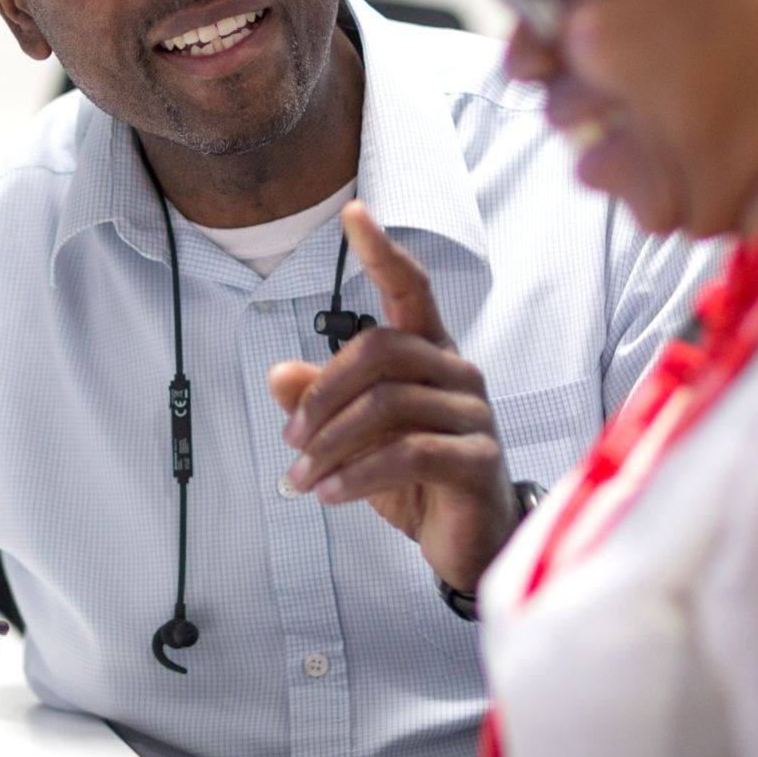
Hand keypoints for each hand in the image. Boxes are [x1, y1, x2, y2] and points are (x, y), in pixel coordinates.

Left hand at [267, 201, 518, 590]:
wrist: (470, 543)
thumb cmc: (416, 481)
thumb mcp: (357, 440)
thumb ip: (323, 403)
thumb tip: (279, 373)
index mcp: (431, 354)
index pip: (410, 289)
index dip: (382, 251)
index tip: (354, 213)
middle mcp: (457, 372)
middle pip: (381, 348)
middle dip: (322, 393)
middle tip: (290, 439)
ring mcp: (474, 414)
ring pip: (387, 404)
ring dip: (330, 444)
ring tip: (301, 480)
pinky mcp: (477, 459)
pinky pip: (408, 453)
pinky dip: (356, 474)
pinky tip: (329, 494)